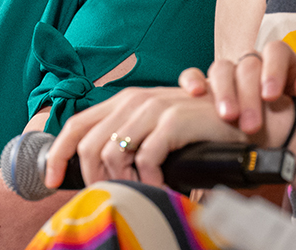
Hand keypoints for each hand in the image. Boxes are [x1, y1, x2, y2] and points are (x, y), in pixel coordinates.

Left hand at [43, 87, 247, 189]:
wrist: (244, 117)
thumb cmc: (197, 129)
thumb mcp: (155, 129)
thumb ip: (128, 140)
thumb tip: (97, 170)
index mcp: (122, 101)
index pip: (75, 124)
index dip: (58, 153)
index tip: (52, 179)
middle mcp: (132, 100)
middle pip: (86, 144)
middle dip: (91, 178)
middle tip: (111, 195)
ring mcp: (152, 108)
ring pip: (111, 153)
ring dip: (122, 181)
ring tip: (140, 189)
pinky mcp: (173, 120)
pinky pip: (145, 159)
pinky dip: (149, 179)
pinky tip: (161, 186)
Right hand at [178, 41, 295, 133]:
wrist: (287, 137)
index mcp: (282, 63)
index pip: (276, 51)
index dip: (272, 70)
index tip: (271, 96)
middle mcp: (254, 64)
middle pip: (247, 64)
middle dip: (247, 94)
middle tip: (250, 124)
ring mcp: (230, 75)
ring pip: (221, 68)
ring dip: (223, 92)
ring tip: (227, 117)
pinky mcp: (209, 87)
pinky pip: (194, 74)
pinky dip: (192, 80)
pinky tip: (195, 94)